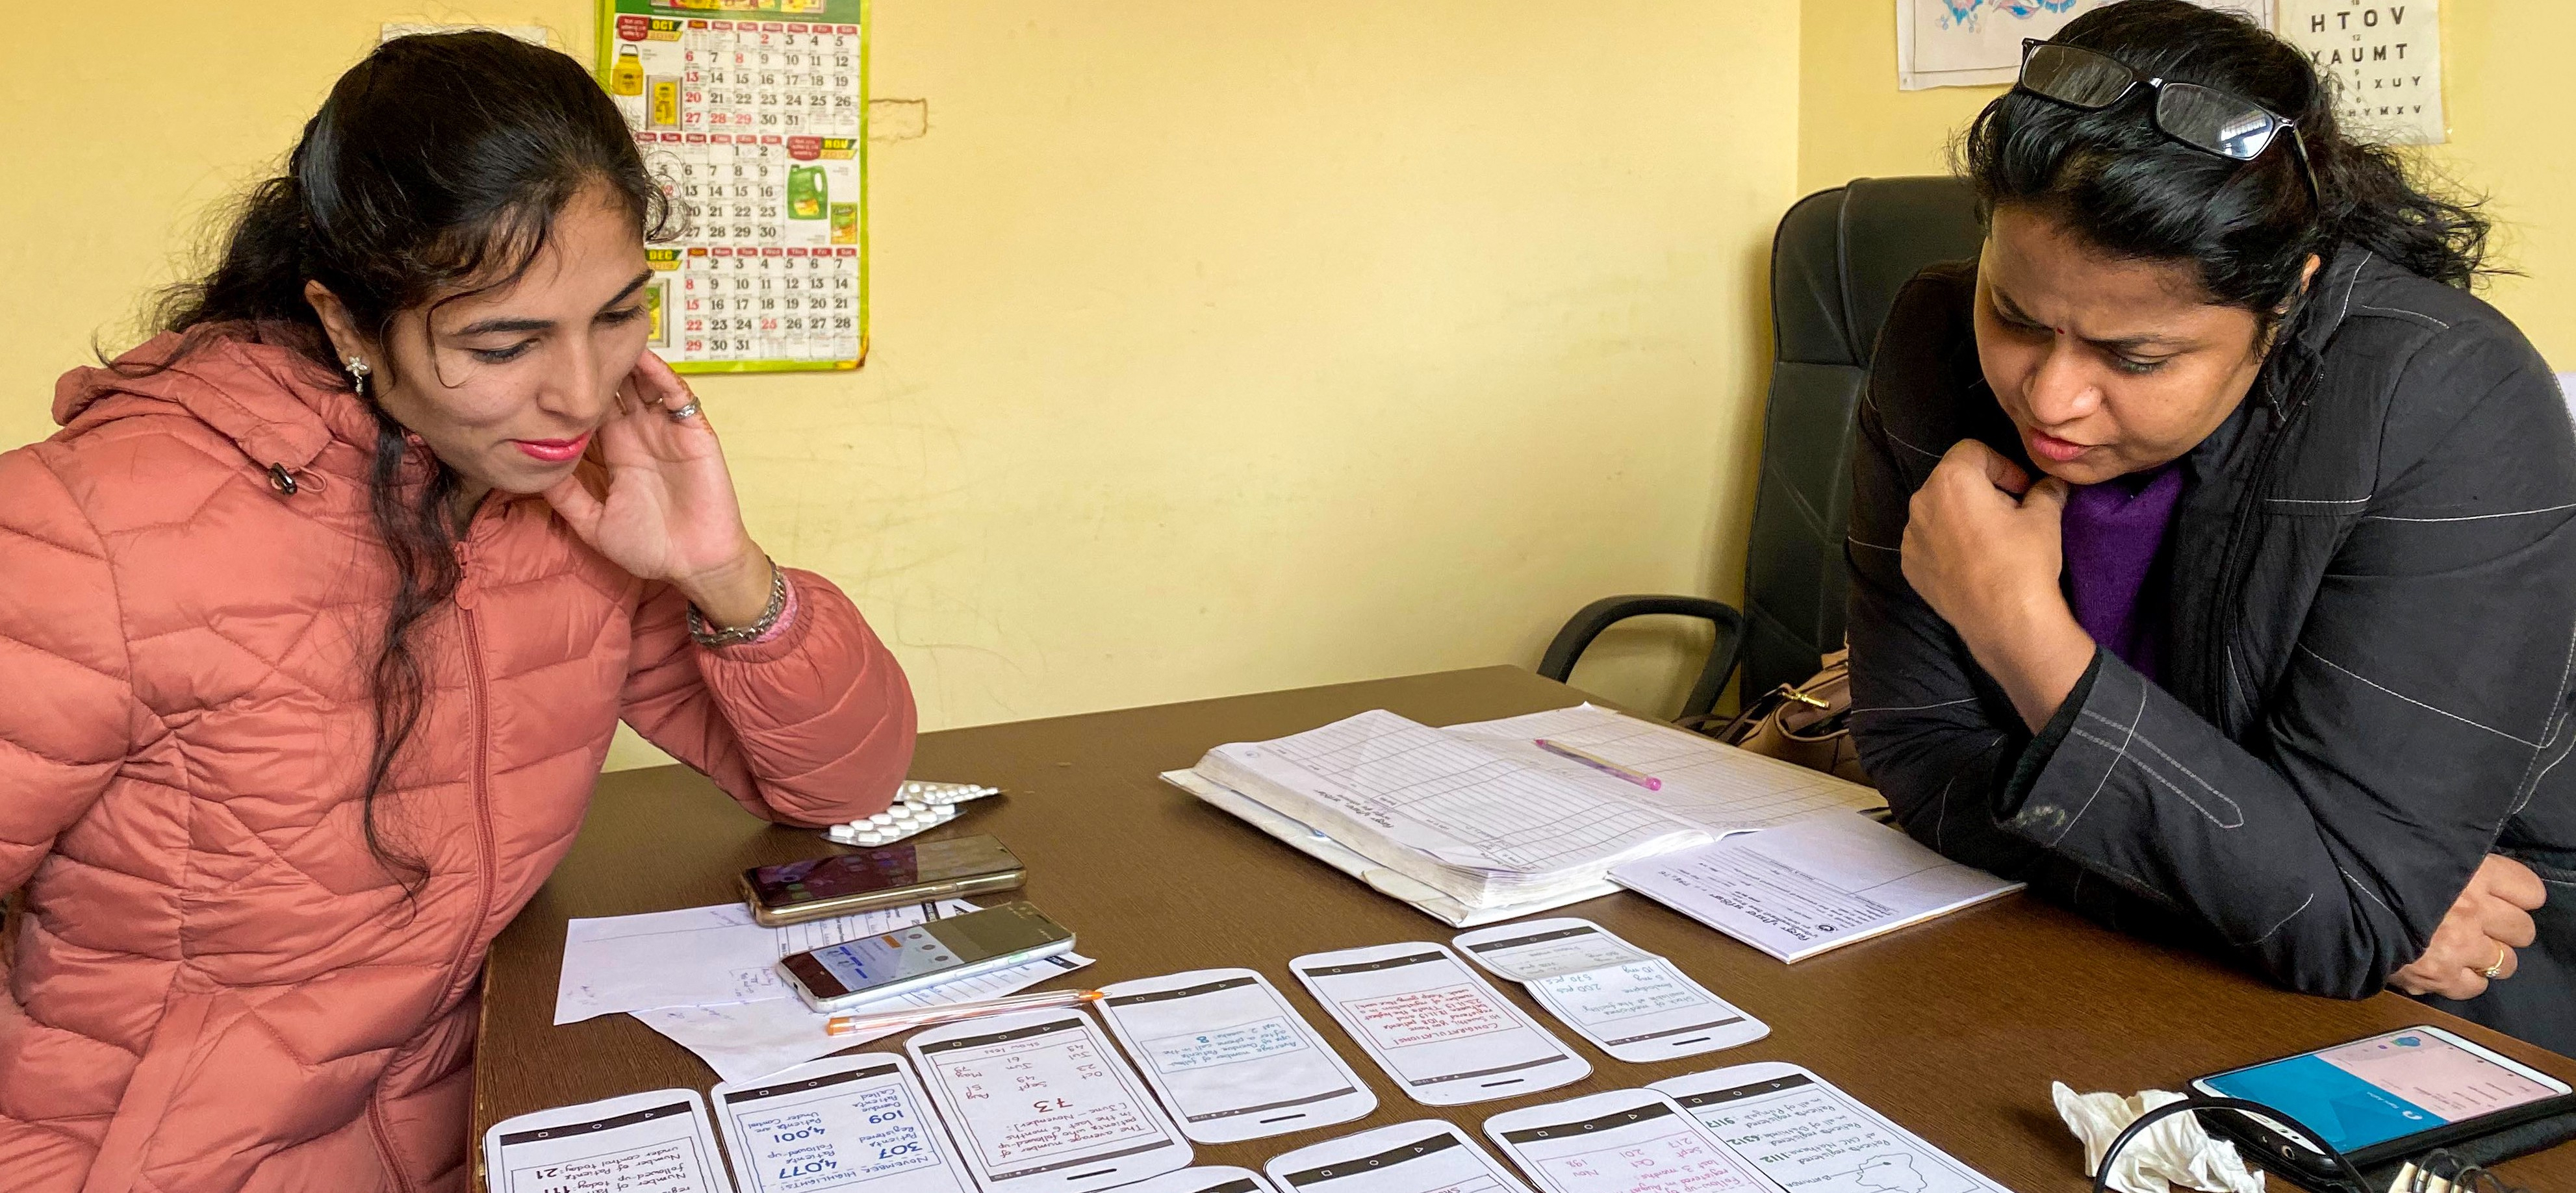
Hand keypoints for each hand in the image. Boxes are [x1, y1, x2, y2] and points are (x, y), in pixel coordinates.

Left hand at [542, 352, 774, 625]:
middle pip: (615, 387)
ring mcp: (667, 429)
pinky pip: (676, 396)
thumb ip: (565, 497)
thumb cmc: (650, 547)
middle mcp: (639, 433)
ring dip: (626, 360)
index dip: (571, 389)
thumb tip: (528, 471)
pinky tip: (643, 358)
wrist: (695, 564)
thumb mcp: (593, 522)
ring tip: (603, 333)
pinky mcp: (693, 432)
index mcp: (616, 450)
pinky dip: (661, 375)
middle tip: (569, 336)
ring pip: (644, 383)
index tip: (544, 366)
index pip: (590, 408)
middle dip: (597, 363)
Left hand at [1900, 439, 2092, 729]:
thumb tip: (2052, 484)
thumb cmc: (2024, 561)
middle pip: (1952, 479)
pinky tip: (1973, 562)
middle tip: (2011, 512)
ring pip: (1938, 511)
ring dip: (1963, 515)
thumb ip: (2046, 490)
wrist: (2004, 622)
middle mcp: (1921, 503)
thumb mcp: (2044, 518)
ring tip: (1992, 539)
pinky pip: (1928, 541)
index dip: (2002, 465)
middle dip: (1982, 488)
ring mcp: (1911, 537)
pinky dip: (1947, 542)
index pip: (1972, 451)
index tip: (2022, 489)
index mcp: (1950, 481)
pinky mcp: (1909, 566)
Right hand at [2389, 855, 2544, 999]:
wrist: (2333, 898)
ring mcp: (2460, 947)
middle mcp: (2474, 910)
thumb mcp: (2420, 849)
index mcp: (2474, 872)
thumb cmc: (2375, 866)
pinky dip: (2466, 980)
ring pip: (2506, 963)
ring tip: (2467, 949)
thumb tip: (2471, 873)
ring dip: (2489, 957)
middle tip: (2482, 925)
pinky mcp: (2440, 976)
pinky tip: (2450, 968)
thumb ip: (2451, 862)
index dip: (2517, 896)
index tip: (2500, 896)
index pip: (2530, 892)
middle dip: (2505, 929)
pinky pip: (2475, 987)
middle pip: (2523, 929)